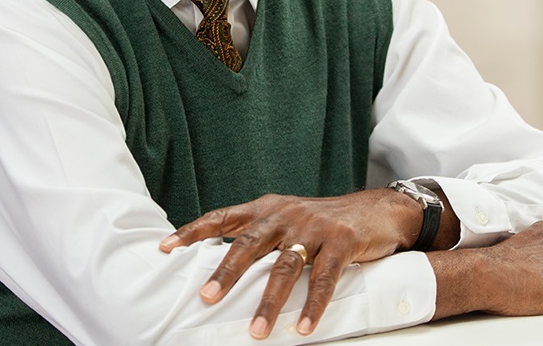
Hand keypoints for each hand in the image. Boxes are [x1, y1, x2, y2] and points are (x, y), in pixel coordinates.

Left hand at [159, 190, 420, 338]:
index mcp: (267, 209)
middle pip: (249, 243)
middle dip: (226, 271)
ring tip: (257, 332)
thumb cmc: (324, 222)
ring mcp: (314, 227)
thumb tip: (223, 267)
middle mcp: (286, 214)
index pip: (223, 217)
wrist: (378, 209)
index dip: (193, 231)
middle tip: (206, 297)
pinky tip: (303, 328)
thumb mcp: (288, 219)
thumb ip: (259, 236)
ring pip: (286, 267)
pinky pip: (325, 278)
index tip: (164, 248)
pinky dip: (313, 306)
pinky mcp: (342, 242)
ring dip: (269, 302)